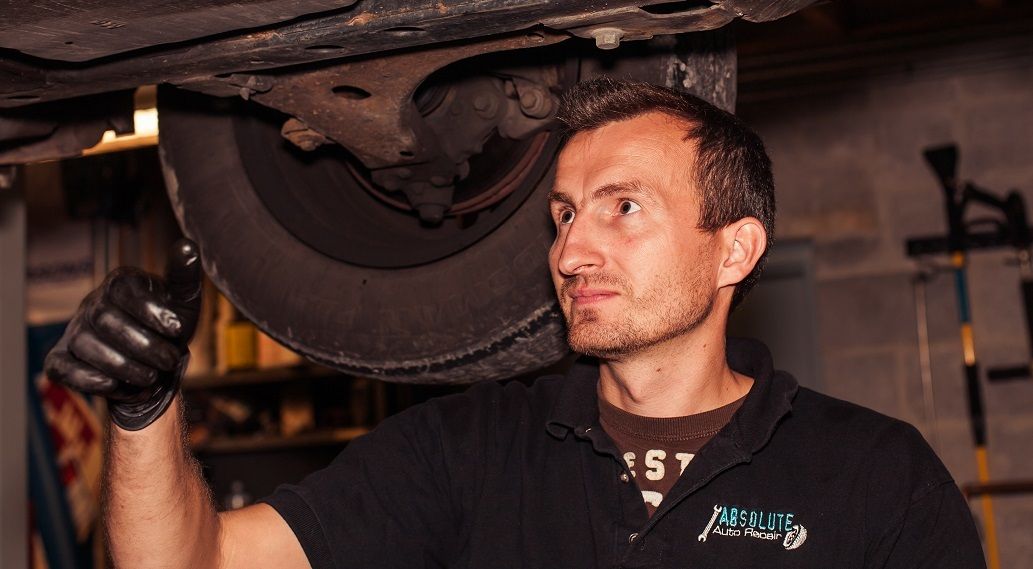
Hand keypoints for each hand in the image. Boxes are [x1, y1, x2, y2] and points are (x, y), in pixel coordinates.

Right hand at [44, 239, 202, 430]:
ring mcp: (76, 331)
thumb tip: (188, 245)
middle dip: (143, 345)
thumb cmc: (169, 329)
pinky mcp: (63, 359)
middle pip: (106, 320)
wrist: (155, 366)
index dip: (151, 311)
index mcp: (120, 283)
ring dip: (123, 366)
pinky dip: (88, 379)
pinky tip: (115, 385)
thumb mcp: (184, 303)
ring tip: (151, 375)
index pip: (124, 290)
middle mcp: (93, 303)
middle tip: (170, 360)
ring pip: (86, 346)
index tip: (178, 330)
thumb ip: (184, 276)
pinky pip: (63, 368)